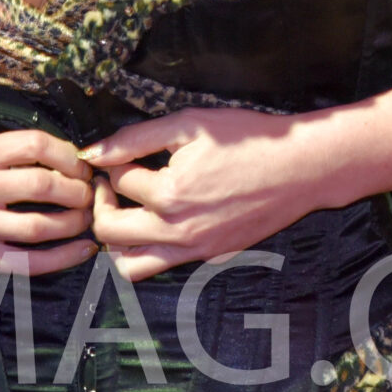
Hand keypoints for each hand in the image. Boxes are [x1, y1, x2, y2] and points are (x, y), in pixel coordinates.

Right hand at [0, 128, 98, 274]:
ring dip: (74, 224)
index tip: (80, 164)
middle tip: (89, 193)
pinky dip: (60, 258)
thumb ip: (6, 153)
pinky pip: (25, 263)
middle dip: (77, 190)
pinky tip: (81, 251)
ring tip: (86, 219)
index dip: (67, 155)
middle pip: (41, 185)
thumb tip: (65, 157)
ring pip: (37, 226)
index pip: (33, 144)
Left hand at [76, 108, 321, 281]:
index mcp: (169, 194)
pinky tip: (157, 221)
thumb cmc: (246, 139)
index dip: (111, 162)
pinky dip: (147, 250)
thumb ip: (135, 138)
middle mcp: (177, 231)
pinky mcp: (209, 257)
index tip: (119, 153)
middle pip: (108, 231)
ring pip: (130, 267)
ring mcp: (194, 250)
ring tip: (128, 211)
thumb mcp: (189, 124)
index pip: (116, 181)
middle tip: (112, 183)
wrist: (299, 167)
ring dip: (117, 240)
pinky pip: (162, 267)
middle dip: (101, 203)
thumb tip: (92, 152)